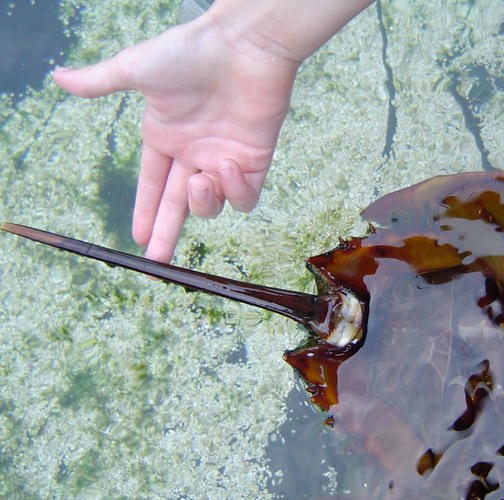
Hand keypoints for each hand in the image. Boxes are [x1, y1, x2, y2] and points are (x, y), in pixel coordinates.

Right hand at [53, 15, 300, 261]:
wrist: (243, 46)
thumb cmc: (191, 52)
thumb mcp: (136, 68)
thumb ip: (100, 82)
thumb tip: (58, 78)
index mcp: (166, 136)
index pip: (153, 184)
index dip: (147, 211)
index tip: (138, 238)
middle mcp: (195, 151)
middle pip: (180, 204)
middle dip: (168, 232)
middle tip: (158, 260)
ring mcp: (225, 157)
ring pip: (213, 204)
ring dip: (203, 202)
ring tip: (199, 178)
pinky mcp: (257, 159)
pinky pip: (246, 196)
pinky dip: (235, 192)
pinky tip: (227, 167)